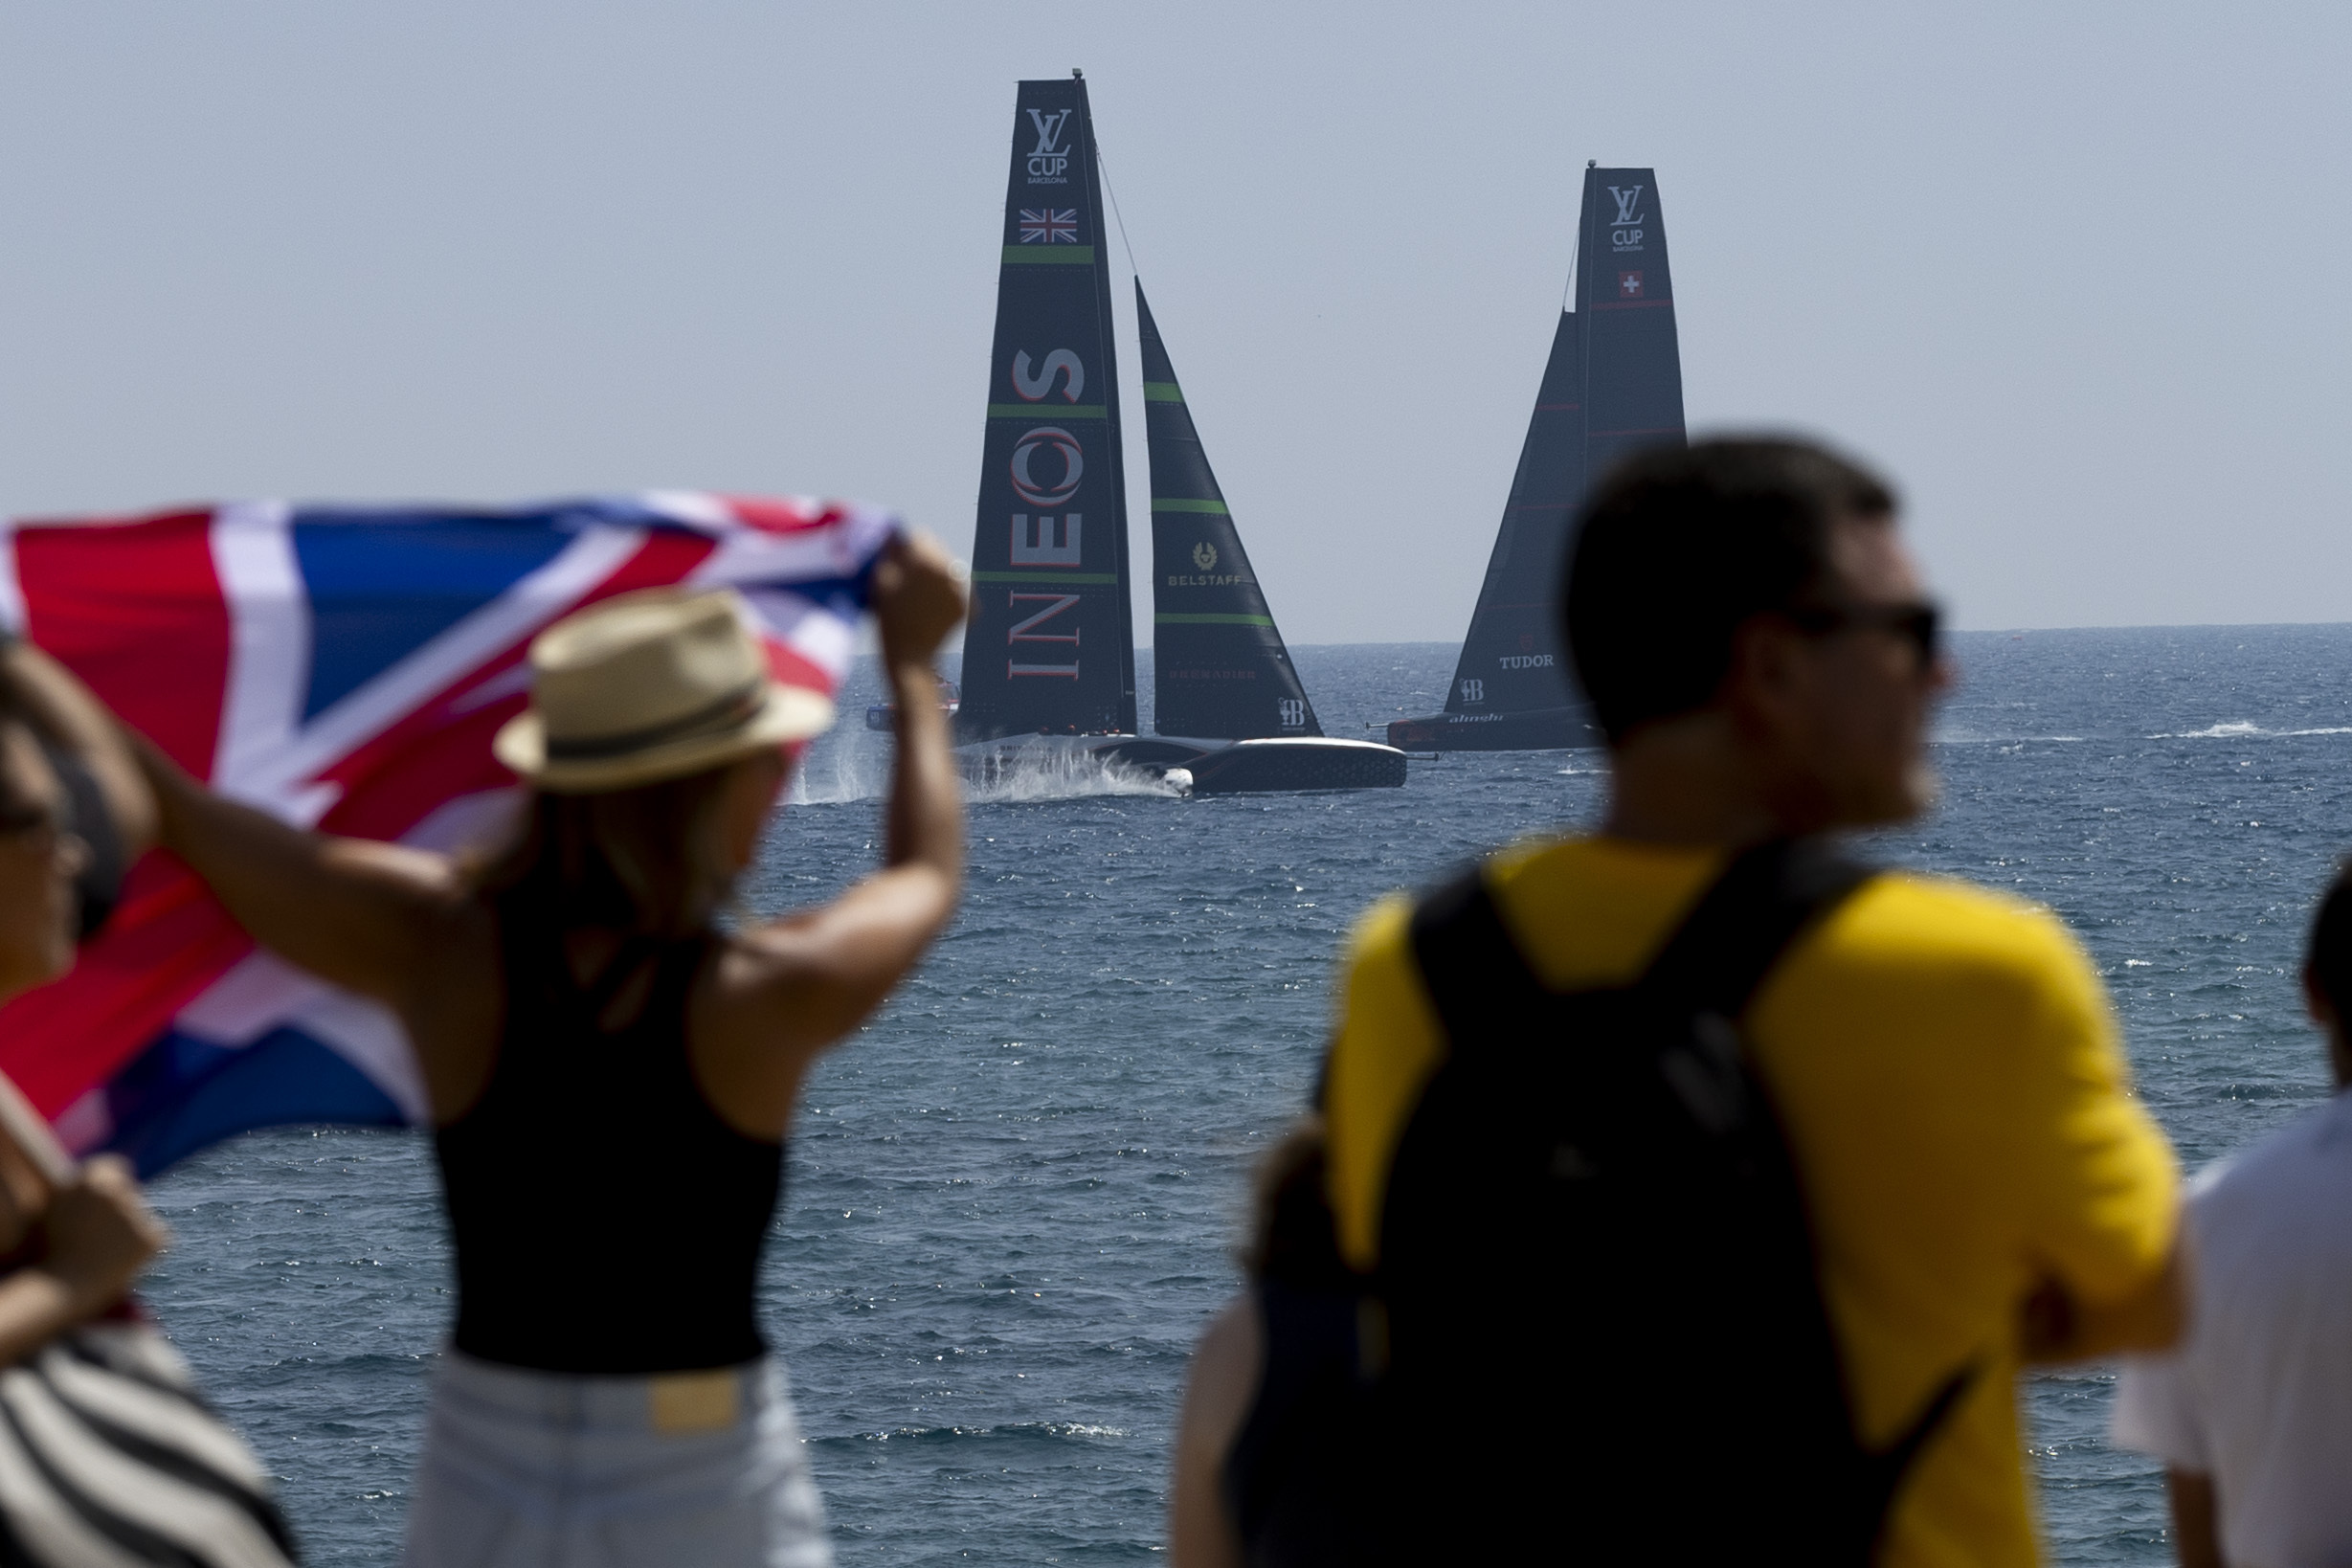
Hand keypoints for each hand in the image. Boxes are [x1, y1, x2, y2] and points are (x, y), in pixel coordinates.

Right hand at [39, 1156, 164, 1312]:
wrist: (60, 1288)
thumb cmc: (50, 1251)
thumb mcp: (56, 1208)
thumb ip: (81, 1187)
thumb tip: (105, 1173)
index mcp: (92, 1179)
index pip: (113, 1166)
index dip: (109, 1183)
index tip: (104, 1198)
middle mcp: (119, 1191)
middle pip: (129, 1191)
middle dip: (120, 1207)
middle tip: (101, 1233)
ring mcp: (139, 1214)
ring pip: (140, 1215)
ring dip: (129, 1229)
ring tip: (103, 1253)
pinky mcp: (155, 1236)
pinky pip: (154, 1236)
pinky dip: (143, 1246)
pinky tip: (121, 1262)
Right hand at [872, 533, 966, 671]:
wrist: (910, 657)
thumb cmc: (889, 619)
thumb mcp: (880, 581)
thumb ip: (889, 552)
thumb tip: (894, 534)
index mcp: (928, 561)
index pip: (919, 536)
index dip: (906, 546)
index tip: (897, 557)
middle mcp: (951, 571)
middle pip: (937, 551)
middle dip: (923, 558)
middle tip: (908, 575)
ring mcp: (964, 590)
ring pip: (949, 569)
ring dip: (936, 574)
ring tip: (920, 592)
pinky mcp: (971, 606)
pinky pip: (958, 588)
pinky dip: (947, 592)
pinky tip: (931, 604)